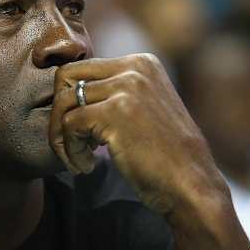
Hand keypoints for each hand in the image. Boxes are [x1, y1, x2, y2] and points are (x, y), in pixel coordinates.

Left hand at [49, 54, 249, 249]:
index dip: (71, 102)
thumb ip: (114, 93)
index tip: (83, 133)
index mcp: (141, 63)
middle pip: (66, 77)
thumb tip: (67, 92)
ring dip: (62, 137)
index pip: (81, 68)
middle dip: (58, 113)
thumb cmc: (164, 157)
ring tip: (78, 160)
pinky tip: (86, 167)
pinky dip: (70, 150)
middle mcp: (134, 68)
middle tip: (70, 143)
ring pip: (63, 102)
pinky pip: (69, 125)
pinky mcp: (116, 113)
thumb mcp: (143, 109)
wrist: (191, 186)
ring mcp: (126, 88)